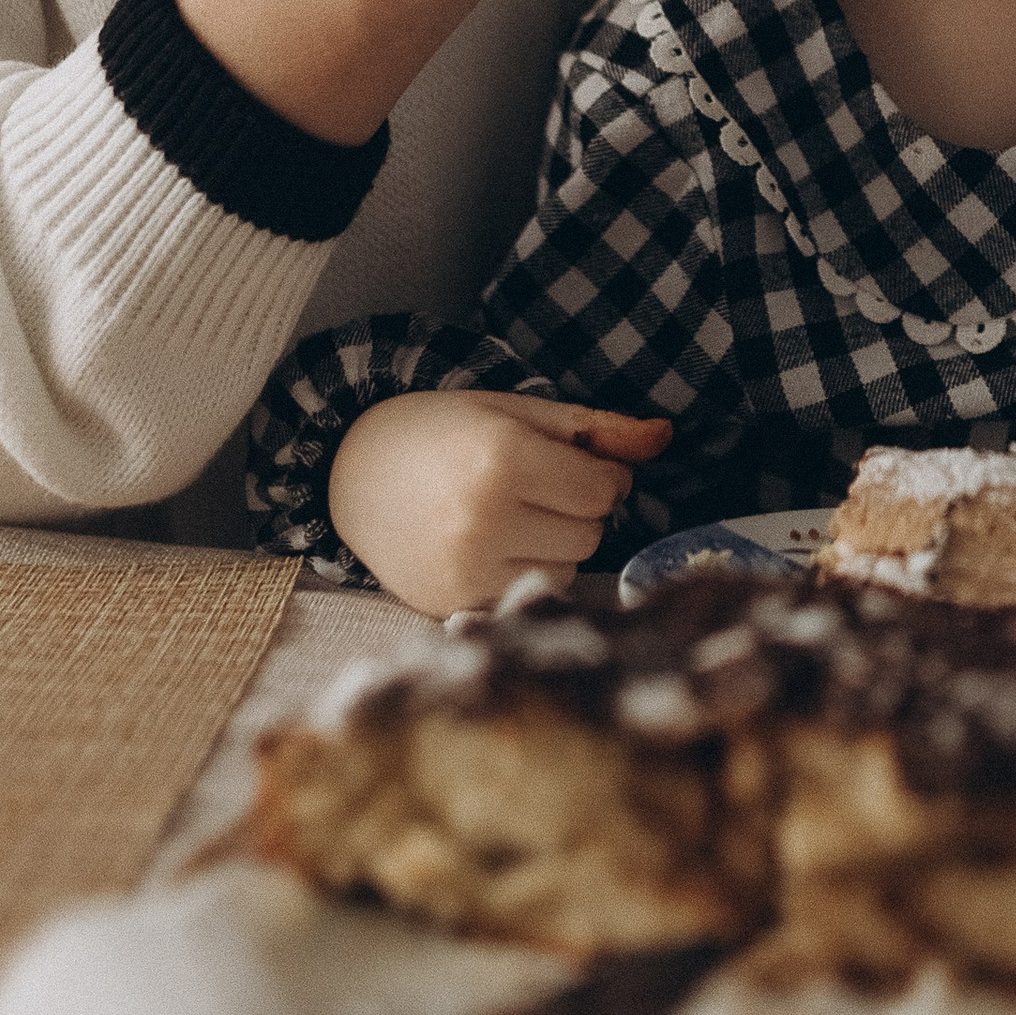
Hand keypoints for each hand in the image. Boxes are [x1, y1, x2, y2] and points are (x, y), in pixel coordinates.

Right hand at [326, 387, 671, 617]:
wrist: (350, 471)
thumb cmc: (442, 431)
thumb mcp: (516, 410)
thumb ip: (595, 427)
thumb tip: (665, 437)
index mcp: (503, 459)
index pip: (603, 490)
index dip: (602, 475)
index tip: (578, 463)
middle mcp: (484, 520)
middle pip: (590, 534)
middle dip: (578, 510)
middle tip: (538, 487)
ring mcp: (465, 570)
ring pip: (565, 570)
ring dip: (555, 545)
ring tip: (511, 516)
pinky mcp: (451, 605)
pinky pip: (526, 596)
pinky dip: (523, 573)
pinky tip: (490, 546)